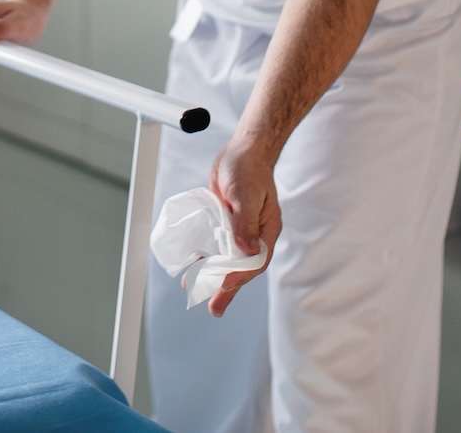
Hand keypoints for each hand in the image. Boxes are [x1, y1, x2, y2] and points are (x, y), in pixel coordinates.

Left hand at [207, 139, 281, 317]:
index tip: (224, 286)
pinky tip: (194, 267)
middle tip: (214, 309)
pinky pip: (218, 246)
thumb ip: (245, 221)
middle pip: (242, 267)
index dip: (239, 276)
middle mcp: (255, 234)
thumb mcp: (246, 193)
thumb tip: (246, 248)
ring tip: (198, 294)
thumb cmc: (247, 168)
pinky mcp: (227, 225)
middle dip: (227, 288)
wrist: (242, 151)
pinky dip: (207, 258)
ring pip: (228, 260)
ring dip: (214, 277)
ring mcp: (241, 231)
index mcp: (267, 230)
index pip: (255, 261)